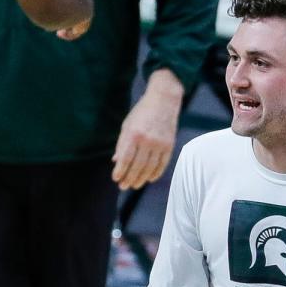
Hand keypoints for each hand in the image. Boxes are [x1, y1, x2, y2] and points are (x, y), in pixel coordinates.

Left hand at [111, 69, 182, 188]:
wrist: (164, 100)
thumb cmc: (142, 112)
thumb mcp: (127, 125)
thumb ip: (122, 144)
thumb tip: (116, 161)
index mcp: (134, 134)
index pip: (125, 158)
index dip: (120, 171)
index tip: (116, 179)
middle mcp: (147, 140)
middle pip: (137, 166)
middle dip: (129, 178)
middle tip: (123, 186)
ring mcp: (160, 143)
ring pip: (150, 168)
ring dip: (141, 179)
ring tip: (135, 185)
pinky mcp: (169, 145)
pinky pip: (162, 164)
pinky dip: (156, 173)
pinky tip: (149, 179)